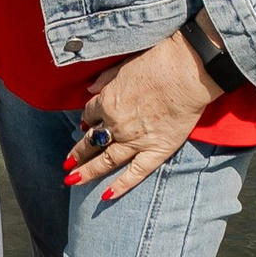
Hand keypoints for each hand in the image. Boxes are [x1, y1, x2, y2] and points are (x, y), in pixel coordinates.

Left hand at [71, 27, 222, 202]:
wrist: (188, 70)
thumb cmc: (159, 61)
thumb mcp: (124, 65)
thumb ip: (105, 79)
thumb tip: (89, 89)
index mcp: (107, 101)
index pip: (90, 114)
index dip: (87, 119)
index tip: (85, 124)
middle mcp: (116, 124)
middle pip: (91, 141)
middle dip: (77, 152)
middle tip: (67, 163)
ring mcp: (135, 140)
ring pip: (106, 160)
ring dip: (88, 171)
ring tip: (73, 180)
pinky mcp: (156, 150)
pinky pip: (134, 173)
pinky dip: (120, 186)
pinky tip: (106, 196)